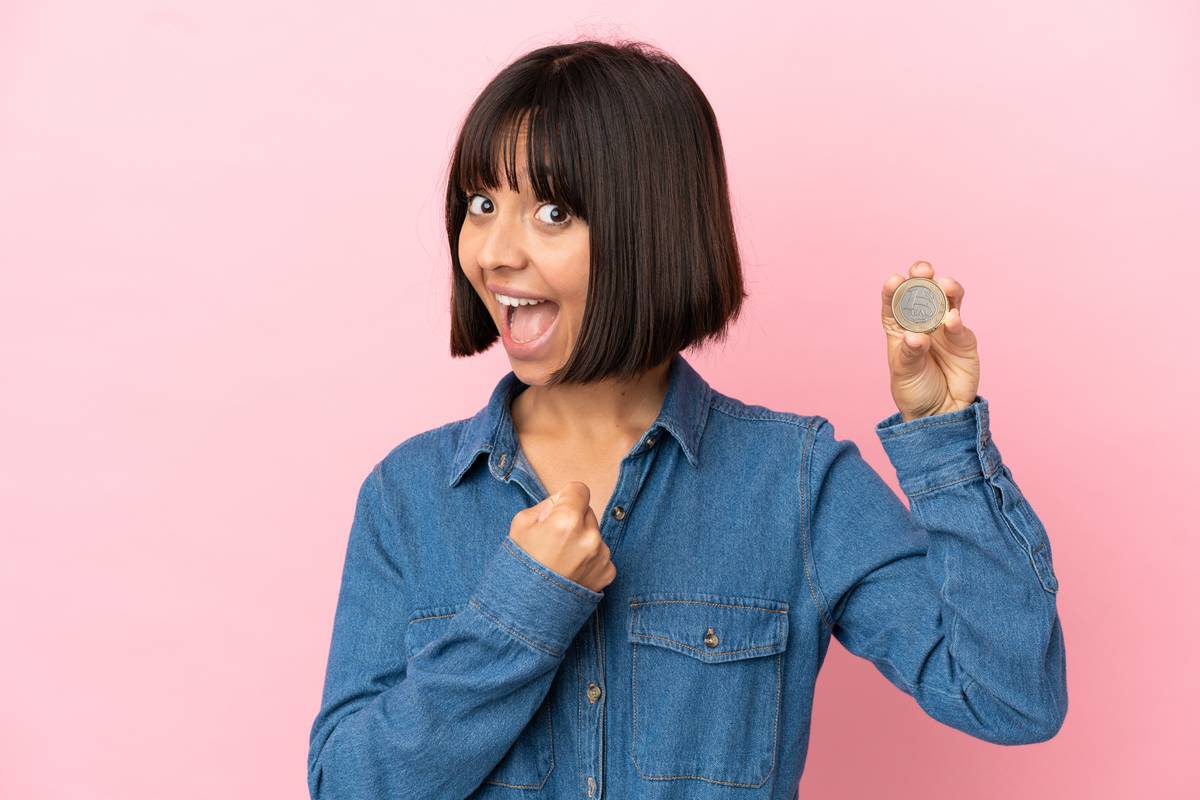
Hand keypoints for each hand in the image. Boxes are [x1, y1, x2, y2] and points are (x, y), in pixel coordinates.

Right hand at [508, 481, 615, 592]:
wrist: (526, 609)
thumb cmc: (520, 566)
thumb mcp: (521, 525)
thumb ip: (546, 505)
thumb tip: (562, 501)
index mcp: (567, 520)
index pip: (579, 489)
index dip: (567, 497)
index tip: (560, 508)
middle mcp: (589, 536)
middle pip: (587, 511)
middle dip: (574, 520)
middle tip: (554, 540)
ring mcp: (601, 556)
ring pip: (594, 534)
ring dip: (582, 540)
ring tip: (561, 560)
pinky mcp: (608, 572)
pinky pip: (600, 554)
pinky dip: (589, 560)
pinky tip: (571, 571)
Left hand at [881, 260, 980, 422]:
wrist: (940, 412)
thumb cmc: (915, 390)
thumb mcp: (905, 373)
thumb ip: (911, 354)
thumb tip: (916, 336)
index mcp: (899, 327)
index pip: (894, 304)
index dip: (893, 290)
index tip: (894, 280)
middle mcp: (922, 322)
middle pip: (922, 294)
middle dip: (922, 278)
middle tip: (922, 270)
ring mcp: (945, 328)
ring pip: (947, 300)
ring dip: (946, 289)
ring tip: (943, 284)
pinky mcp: (964, 338)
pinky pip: (960, 325)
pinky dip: (956, 320)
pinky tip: (952, 319)